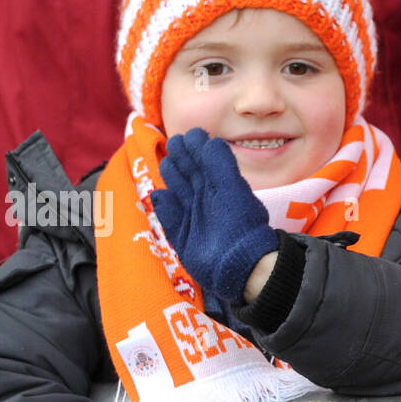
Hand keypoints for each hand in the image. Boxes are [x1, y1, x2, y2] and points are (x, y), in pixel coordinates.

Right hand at [149, 128, 279, 303]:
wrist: (239, 263)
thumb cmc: (239, 222)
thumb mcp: (231, 186)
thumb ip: (219, 161)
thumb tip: (206, 139)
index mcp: (222, 186)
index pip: (205, 160)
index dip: (196, 147)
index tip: (189, 137)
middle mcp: (207, 198)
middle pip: (189, 172)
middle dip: (182, 157)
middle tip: (174, 144)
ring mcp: (193, 216)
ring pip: (177, 190)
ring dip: (172, 176)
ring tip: (169, 164)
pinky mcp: (182, 235)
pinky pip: (168, 215)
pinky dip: (163, 205)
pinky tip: (161, 195)